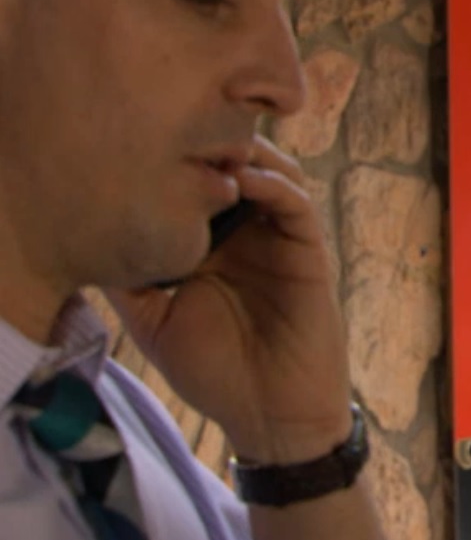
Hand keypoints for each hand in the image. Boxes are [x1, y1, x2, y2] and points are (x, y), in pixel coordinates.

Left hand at [105, 135, 351, 463]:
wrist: (270, 413)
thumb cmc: (216, 373)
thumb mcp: (153, 322)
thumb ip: (130, 280)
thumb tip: (92, 235)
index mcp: (213, 244)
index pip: (199, 184)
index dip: (176, 158)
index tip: (141, 142)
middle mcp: (249, 233)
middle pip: (239, 165)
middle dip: (212, 141)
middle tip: (178, 126)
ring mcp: (281, 239)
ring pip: (274, 171)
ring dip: (246, 152)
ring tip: (210, 145)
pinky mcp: (309, 251)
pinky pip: (296, 203)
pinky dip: (273, 183)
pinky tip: (243, 178)